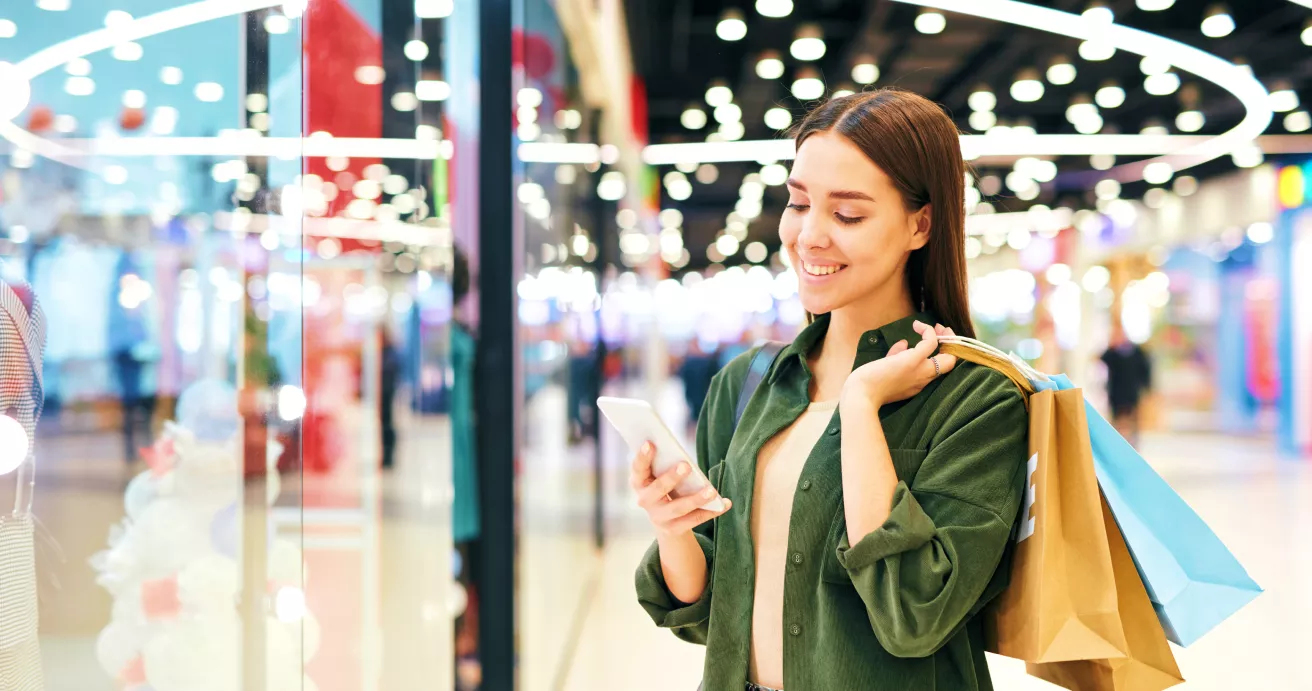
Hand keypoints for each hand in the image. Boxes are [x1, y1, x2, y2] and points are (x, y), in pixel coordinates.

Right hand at [630, 441, 730, 538]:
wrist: (663, 517)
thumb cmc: (663, 483)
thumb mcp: (658, 474)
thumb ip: (664, 462)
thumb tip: (678, 450)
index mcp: (639, 482)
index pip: (638, 469)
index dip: (642, 457)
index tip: (650, 443)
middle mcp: (645, 501)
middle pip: (658, 490)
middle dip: (671, 478)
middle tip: (686, 465)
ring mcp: (659, 517)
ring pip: (678, 508)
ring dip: (696, 499)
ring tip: (712, 490)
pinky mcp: (674, 528)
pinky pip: (694, 519)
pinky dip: (711, 511)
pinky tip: (725, 503)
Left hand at [842, 321, 958, 408]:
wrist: (861, 395)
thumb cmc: (869, 386)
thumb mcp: (887, 370)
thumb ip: (896, 356)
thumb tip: (904, 342)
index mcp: (918, 384)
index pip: (938, 370)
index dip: (940, 354)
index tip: (934, 342)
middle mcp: (924, 379)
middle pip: (951, 364)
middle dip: (950, 345)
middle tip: (941, 332)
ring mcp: (921, 370)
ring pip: (949, 357)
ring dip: (945, 337)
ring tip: (934, 326)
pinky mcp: (913, 360)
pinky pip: (930, 342)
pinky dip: (927, 331)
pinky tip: (916, 325)